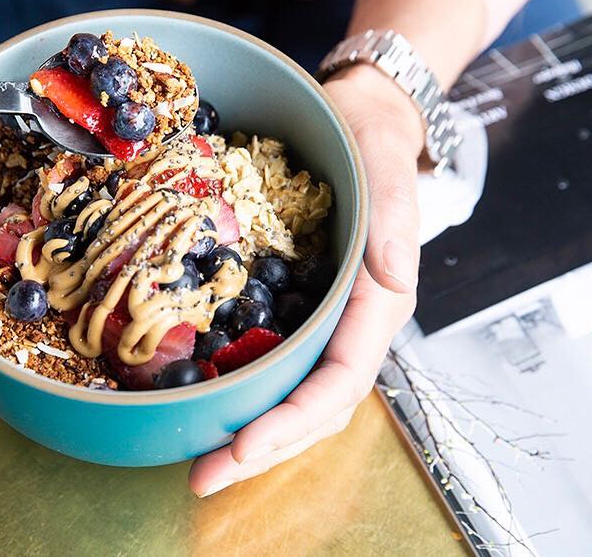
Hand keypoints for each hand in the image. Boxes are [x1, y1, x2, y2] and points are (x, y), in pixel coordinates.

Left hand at [189, 65, 422, 495]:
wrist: (353, 117)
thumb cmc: (371, 137)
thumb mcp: (385, 160)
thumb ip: (394, 215)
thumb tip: (391, 274)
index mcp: (377, 301)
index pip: (342, 380)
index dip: (294, 420)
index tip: (242, 446)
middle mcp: (349, 321)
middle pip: (313, 405)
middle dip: (262, 447)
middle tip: (201, 475)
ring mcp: (320, 318)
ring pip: (291, 394)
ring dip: (248, 432)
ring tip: (196, 459)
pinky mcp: (292, 305)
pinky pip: (269, 359)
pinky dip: (239, 391)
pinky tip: (198, 402)